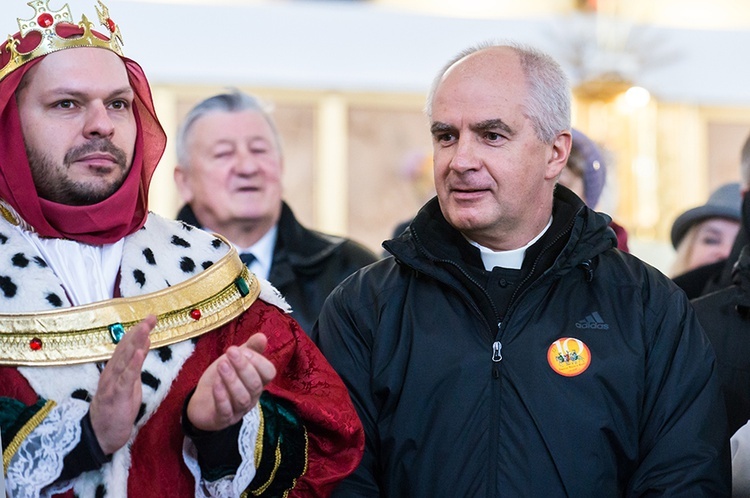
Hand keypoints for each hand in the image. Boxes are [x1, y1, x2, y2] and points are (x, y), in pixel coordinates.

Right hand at [90, 315, 155, 454]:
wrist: (102, 434)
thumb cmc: (116, 408)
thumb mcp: (129, 382)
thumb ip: (135, 363)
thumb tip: (144, 343)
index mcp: (115, 369)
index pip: (127, 346)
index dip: (138, 331)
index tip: (150, 318)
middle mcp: (112, 372)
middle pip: (125, 348)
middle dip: (138, 331)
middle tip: (150, 317)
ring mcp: (113, 383)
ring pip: (125, 359)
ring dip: (136, 343)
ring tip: (145, 328)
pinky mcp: (116, 395)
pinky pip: (126, 378)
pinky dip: (133, 365)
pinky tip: (140, 353)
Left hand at [187, 333, 276, 431]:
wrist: (202, 403)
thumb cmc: (222, 378)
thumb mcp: (234, 360)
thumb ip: (249, 349)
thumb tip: (262, 336)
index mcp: (257, 381)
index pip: (268, 373)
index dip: (258, 361)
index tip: (242, 349)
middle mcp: (251, 397)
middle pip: (255, 385)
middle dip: (243, 367)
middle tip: (230, 352)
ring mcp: (238, 410)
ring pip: (242, 398)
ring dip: (232, 380)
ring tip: (221, 365)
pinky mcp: (223, 419)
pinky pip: (225, 411)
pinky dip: (222, 397)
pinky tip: (216, 384)